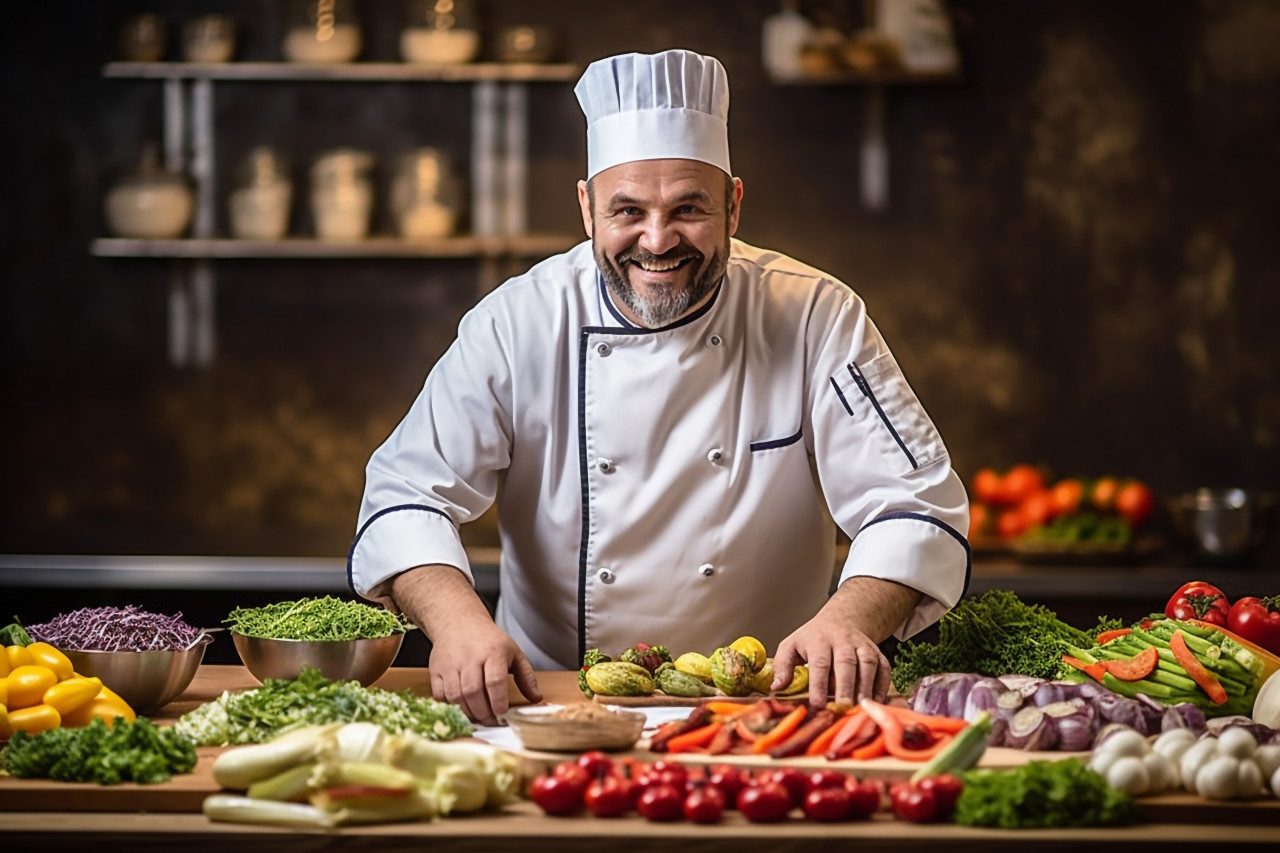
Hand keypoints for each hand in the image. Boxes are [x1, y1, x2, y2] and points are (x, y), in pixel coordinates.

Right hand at [428, 621, 541, 724]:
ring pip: (456, 696)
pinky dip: (450, 705)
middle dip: (483, 713)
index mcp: (493, 652)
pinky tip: (461, 705)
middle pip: (473, 692)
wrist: (458, 622)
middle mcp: (469, 657)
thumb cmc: (488, 640)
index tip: (502, 714)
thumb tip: (536, 698)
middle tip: (491, 720)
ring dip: (468, 712)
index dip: (498, 702)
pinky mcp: (436, 669)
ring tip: (478, 715)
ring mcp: (450, 664)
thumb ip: (526, 677)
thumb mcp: (513, 652)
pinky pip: (440, 695)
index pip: (495, 681)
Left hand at [771, 615, 890, 706]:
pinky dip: (882, 686)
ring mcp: (862, 646)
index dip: (819, 685)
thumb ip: (783, 666)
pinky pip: (884, 668)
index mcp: (819, 640)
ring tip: (861, 708)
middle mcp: (843, 641)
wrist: (841, 620)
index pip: (819, 663)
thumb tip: (777, 687)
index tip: (817, 705)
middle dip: (845, 686)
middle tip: (843, 708)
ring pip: (867, 664)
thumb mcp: (791, 645)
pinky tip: (875, 703)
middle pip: (846, 663)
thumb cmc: (813, 639)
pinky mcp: (877, 652)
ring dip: (866, 687)